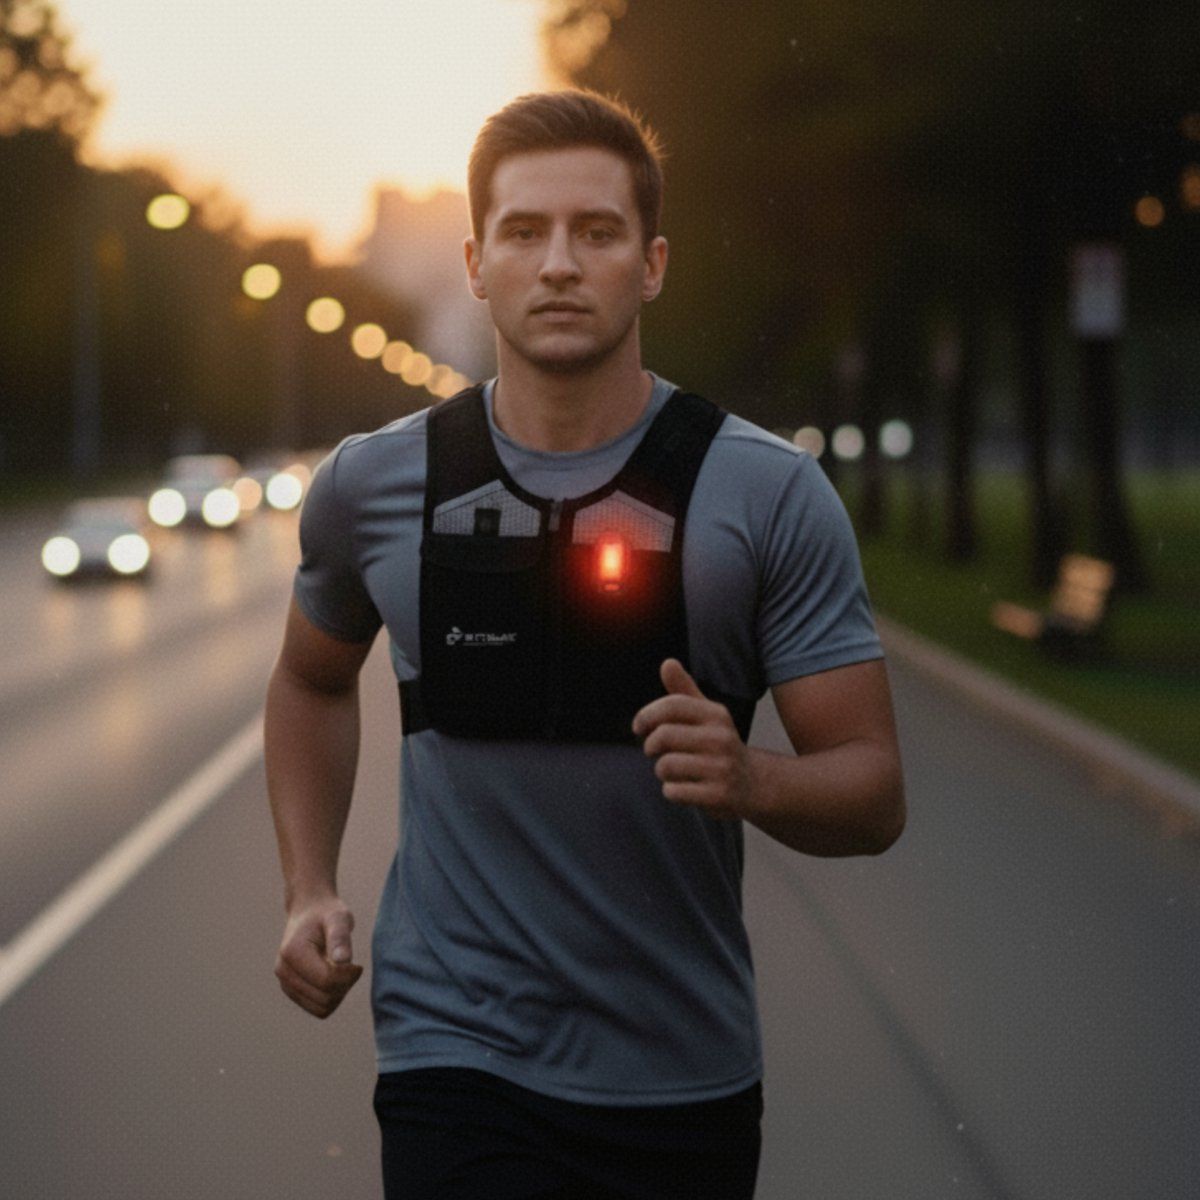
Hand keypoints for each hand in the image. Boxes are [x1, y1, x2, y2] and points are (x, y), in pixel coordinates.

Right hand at [274, 895, 363, 1018]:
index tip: (357, 964)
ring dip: (338, 993)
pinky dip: (332, 998)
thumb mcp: (338, 917)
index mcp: (292, 953)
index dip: (348, 976)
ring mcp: (285, 983)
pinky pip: (317, 1008)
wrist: (309, 912)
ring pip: (321, 1008)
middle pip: (324, 998)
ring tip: (343, 971)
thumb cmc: (326, 913)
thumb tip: (343, 961)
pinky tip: (335, 978)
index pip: (326, 980)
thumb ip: (340, 937)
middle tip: (353, 967)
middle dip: (344, 985)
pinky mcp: (292, 991)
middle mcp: (284, 971)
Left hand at [632, 659, 751, 818]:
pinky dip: (671, 791)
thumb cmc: (718, 745)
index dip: (646, 715)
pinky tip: (684, 788)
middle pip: (663, 736)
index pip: (672, 705)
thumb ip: (684, 691)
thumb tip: (667, 662)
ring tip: (673, 771)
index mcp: (716, 714)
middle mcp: (721, 738)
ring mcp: (722, 768)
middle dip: (650, 747)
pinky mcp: (719, 795)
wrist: (753, 784)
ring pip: (665, 766)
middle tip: (655, 752)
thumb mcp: (706, 716)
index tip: (639, 727)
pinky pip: (673, 791)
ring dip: (661, 771)